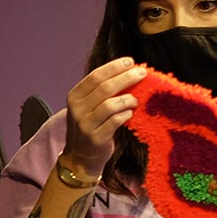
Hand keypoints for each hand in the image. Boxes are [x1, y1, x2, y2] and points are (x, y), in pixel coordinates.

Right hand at [62, 57, 148, 178]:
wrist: (80, 156)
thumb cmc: (90, 126)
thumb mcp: (88, 106)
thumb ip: (102, 91)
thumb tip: (128, 71)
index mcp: (74, 96)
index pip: (95, 76)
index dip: (114, 67)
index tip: (130, 62)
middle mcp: (77, 109)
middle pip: (105, 87)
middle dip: (126, 78)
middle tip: (142, 73)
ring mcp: (85, 124)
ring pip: (111, 105)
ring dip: (128, 99)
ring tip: (135, 100)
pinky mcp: (96, 138)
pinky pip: (116, 121)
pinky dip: (126, 115)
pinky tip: (130, 114)